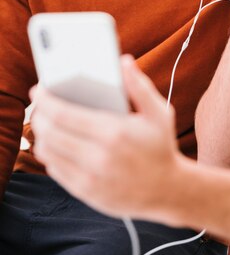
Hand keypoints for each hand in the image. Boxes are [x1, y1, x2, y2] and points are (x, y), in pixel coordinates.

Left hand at [31, 55, 179, 220]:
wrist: (166, 190)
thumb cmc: (160, 146)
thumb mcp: (159, 112)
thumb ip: (139, 85)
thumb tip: (123, 61)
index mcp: (114, 132)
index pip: (64, 114)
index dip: (45, 100)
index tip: (38, 89)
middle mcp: (98, 156)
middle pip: (50, 132)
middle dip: (38, 115)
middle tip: (39, 104)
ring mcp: (90, 177)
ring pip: (48, 153)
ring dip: (41, 135)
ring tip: (45, 122)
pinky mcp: (85, 192)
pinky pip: (55, 170)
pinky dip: (50, 154)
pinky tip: (55, 143)